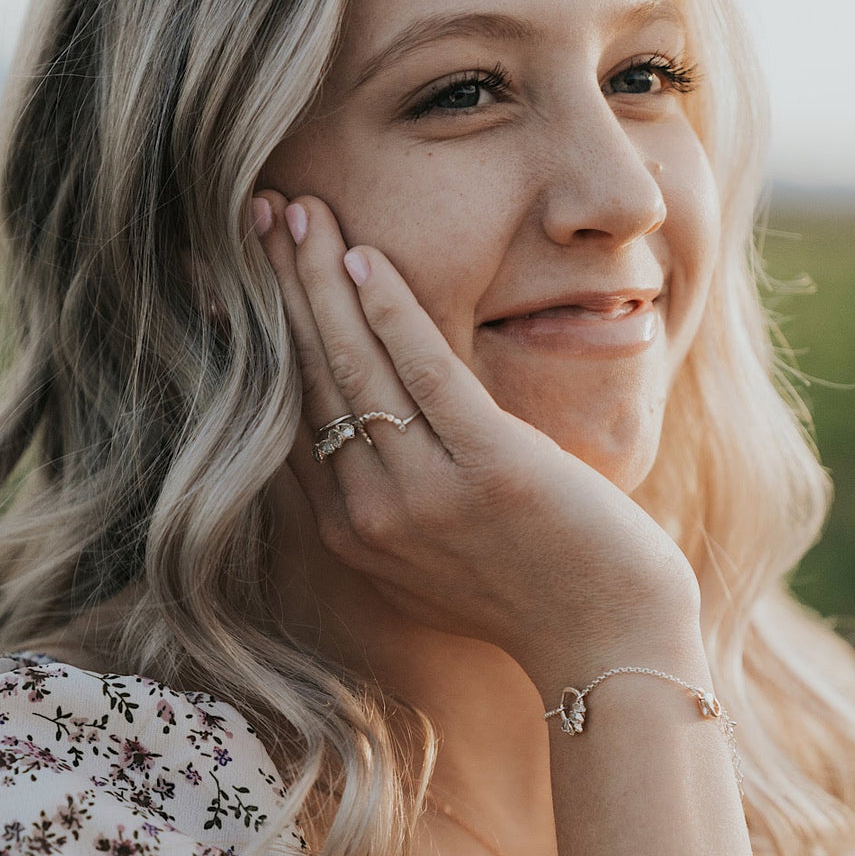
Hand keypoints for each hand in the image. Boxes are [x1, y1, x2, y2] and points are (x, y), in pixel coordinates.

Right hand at [253, 189, 700, 688]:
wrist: (608, 644)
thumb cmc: (534, 592)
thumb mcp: (432, 558)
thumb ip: (389, 499)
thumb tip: (364, 434)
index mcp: (351, 532)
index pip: (290, 412)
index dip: (264, 333)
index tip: (245, 271)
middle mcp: (371, 514)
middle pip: (309, 376)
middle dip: (281, 286)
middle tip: (258, 212)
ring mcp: (425, 495)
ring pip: (356, 365)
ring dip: (322, 279)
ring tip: (301, 211)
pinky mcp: (489, 470)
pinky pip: (427, 375)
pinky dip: (393, 313)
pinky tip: (369, 259)